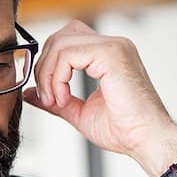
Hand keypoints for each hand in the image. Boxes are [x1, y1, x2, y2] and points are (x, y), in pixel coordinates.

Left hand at [23, 20, 176, 176]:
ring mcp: (114, 46)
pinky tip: (65, 98)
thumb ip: (55, 99)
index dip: (48, 65)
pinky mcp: (112, 54)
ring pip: (61, 43)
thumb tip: (30, 93)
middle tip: (48, 97)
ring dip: (49, 74)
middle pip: (60, 36)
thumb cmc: (123, 129)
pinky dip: (58, 77)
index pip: (66, 41)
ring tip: (57, 100)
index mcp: (107, 55)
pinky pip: (68, 54)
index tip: (48, 96)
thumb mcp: (78, 112)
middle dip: (44, 67)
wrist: (146, 140)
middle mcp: (112, 45)